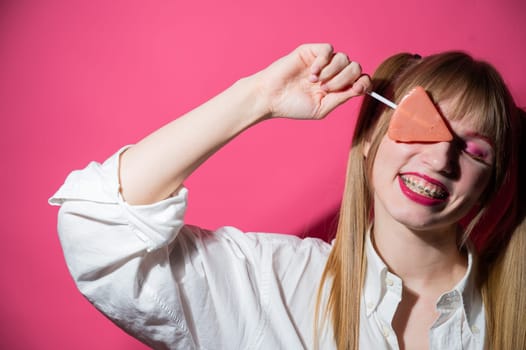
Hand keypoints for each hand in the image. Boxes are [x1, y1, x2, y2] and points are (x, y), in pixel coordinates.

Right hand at [256, 43, 370, 119]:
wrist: (271, 97)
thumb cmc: (293, 106)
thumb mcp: (322, 108)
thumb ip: (341, 98)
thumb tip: (360, 88)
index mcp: (337, 87)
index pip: (361, 80)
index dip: (363, 83)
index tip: (356, 89)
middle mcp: (332, 73)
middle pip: (355, 68)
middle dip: (343, 80)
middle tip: (325, 89)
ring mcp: (322, 61)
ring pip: (344, 58)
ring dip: (332, 73)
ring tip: (314, 82)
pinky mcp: (311, 51)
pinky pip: (328, 50)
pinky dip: (323, 62)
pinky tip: (311, 73)